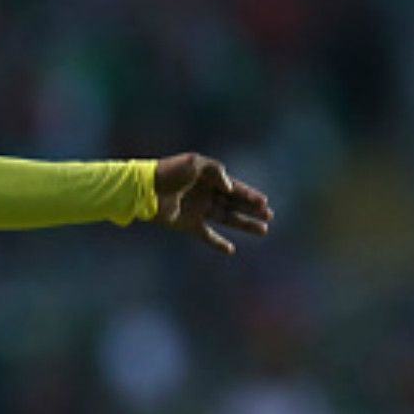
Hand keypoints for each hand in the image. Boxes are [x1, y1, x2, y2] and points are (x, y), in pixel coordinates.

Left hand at [152, 153, 271, 254]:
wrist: (144, 189)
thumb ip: (215, 171)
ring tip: (263, 230)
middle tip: (270, 216)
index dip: (249, 195)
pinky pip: (206, 235)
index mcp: (207, 178)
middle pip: (234, 203)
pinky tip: (231, 250)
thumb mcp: (194, 163)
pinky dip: (218, 243)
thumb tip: (229, 187)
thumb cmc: (168, 172)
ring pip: (226, 218)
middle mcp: (205, 194)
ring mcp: (197, 210)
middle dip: (252, 210)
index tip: (264, 202)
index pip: (234, 187)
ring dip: (244, 224)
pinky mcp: (187, 224)